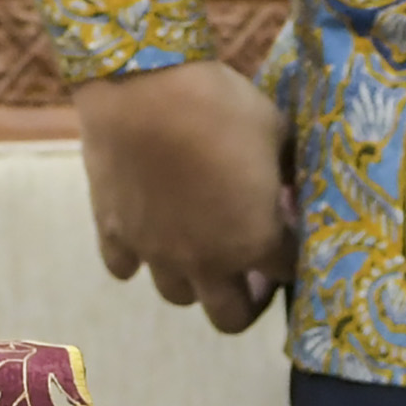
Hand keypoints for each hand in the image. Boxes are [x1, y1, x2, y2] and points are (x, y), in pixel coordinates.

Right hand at [73, 56, 294, 333]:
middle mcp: (207, 261)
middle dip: (247, 298)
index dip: (291, 252)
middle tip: (248, 266)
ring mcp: (155, 252)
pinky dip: (135, 257)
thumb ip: (287, 171)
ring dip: (193, 278)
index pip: (287, 271)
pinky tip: (145, 230)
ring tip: (195, 245)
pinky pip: (122, 267)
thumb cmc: (219, 106)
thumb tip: (288, 189)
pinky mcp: (113, 233)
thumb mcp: (275, 131)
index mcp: (255, 240)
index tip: (287, 231)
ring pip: (179, 297)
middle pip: (231, 318)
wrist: (143, 87)